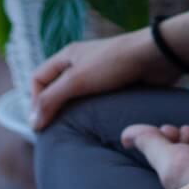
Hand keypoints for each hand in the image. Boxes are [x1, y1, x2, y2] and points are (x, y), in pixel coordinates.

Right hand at [29, 29, 180, 130]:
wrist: (155, 57)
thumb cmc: (114, 64)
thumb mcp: (77, 81)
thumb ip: (52, 100)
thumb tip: (33, 124)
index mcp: (67, 56)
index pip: (38, 79)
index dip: (34, 100)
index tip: (41, 123)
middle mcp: (81, 63)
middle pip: (57, 88)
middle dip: (54, 108)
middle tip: (56, 131)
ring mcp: (99, 73)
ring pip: (78, 96)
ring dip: (75, 112)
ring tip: (77, 131)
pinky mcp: (117, 83)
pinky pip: (98, 100)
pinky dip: (94, 112)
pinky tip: (98, 125)